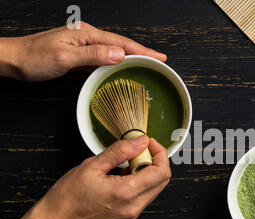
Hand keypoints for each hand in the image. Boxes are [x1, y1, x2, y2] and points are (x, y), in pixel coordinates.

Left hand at [0, 22, 166, 80]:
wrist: (13, 59)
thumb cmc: (34, 58)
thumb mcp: (65, 57)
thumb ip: (93, 55)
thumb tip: (119, 54)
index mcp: (87, 35)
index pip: (121, 43)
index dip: (142, 51)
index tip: (159, 57)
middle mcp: (87, 37)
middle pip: (121, 44)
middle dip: (141, 52)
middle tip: (160, 60)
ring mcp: (83, 45)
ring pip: (113, 51)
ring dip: (130, 57)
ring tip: (146, 63)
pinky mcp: (78, 54)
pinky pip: (103, 57)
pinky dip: (116, 62)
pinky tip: (121, 67)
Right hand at [0, 135, 170, 218]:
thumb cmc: (68, 197)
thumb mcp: (92, 165)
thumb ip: (120, 151)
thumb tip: (140, 141)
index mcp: (126, 193)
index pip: (161, 172)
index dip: (159, 153)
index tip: (148, 143)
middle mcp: (133, 207)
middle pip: (162, 181)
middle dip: (155, 161)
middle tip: (138, 151)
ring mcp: (132, 214)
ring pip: (155, 189)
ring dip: (147, 172)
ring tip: (126, 164)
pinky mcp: (128, 217)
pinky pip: (144, 197)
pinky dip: (140, 183)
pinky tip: (123, 176)